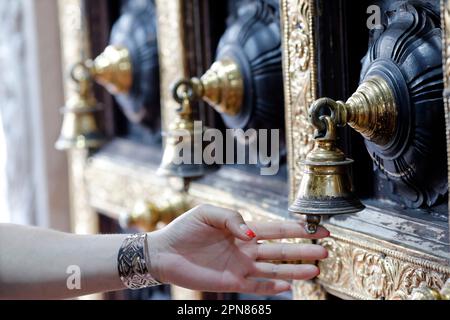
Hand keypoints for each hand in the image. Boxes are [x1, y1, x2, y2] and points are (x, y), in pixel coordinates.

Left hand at [147, 205, 328, 295]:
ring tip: (316, 269)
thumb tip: (252, 234)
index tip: (315, 227)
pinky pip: (257, 286)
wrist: (164, 252)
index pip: (275, 229)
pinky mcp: (231, 282)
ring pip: (274, 269)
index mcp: (242, 230)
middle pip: (281, 250)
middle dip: (303, 249)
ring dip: (295, 270)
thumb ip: (232, 219)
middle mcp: (245, 249)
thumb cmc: (185, 229)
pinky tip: (288, 286)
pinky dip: (272, 287)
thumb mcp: (207, 213)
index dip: (296, 228)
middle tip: (325, 250)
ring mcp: (240, 266)